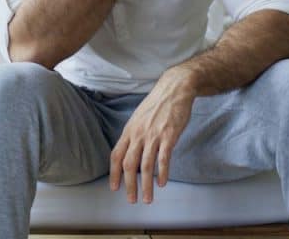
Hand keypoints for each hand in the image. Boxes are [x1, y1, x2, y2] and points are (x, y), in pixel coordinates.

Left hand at [109, 68, 195, 203]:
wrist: (174, 89)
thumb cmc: (157, 105)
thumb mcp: (139, 119)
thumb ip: (135, 136)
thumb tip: (132, 154)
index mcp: (129, 130)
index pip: (116, 155)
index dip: (114, 173)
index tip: (114, 188)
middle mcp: (138, 134)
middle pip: (129, 164)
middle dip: (129, 185)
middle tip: (131, 200)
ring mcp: (153, 135)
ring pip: (146, 165)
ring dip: (146, 185)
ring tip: (147, 199)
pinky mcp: (169, 135)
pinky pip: (163, 158)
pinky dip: (162, 173)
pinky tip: (162, 183)